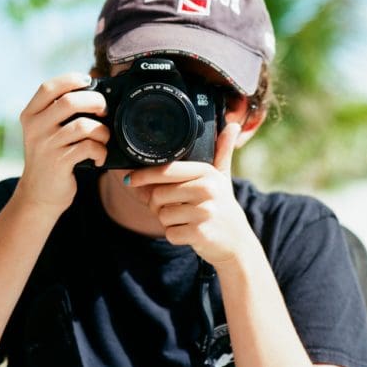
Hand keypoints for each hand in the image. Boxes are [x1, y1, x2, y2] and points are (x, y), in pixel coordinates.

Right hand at [13, 73, 108, 218]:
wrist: (38, 194)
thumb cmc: (50, 157)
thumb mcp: (46, 132)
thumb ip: (59, 112)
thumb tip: (94, 90)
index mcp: (30, 115)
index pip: (48, 88)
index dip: (70, 79)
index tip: (88, 81)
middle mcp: (35, 128)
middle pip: (69, 101)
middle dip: (95, 101)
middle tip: (103, 110)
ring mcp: (46, 145)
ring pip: (84, 125)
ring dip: (102, 131)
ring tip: (103, 138)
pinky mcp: (58, 163)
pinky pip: (88, 147)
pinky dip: (100, 151)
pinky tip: (99, 157)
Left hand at [126, 123, 257, 265]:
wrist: (237, 242)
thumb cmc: (222, 206)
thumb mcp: (223, 178)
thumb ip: (222, 151)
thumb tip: (232, 125)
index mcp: (207, 173)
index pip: (167, 170)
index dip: (144, 174)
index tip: (129, 179)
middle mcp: (207, 190)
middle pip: (158, 193)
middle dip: (156, 203)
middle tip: (168, 206)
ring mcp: (205, 212)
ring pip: (162, 215)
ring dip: (166, 220)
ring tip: (184, 218)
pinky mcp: (200, 234)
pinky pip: (170, 233)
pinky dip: (174, 234)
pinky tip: (188, 231)